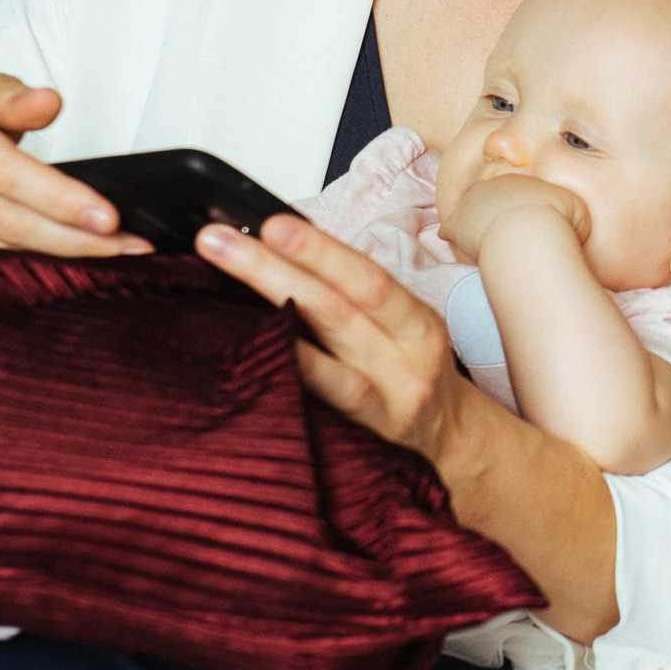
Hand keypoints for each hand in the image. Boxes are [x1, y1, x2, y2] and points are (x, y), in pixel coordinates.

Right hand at [0, 66, 146, 256]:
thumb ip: (16, 95)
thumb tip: (50, 103)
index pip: (7, 172)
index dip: (59, 199)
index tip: (109, 218)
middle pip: (6, 220)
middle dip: (73, 240)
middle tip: (129, 249)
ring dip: (54, 260)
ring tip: (110, 259)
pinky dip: (15, 270)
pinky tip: (57, 269)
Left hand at [197, 213, 466, 460]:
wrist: (451, 444)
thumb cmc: (413, 375)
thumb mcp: (403, 328)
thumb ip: (353, 296)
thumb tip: (279, 248)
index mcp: (415, 323)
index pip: (366, 279)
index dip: (319, 250)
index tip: (271, 223)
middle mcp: (406, 361)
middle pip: (338, 313)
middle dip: (273, 272)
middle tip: (219, 242)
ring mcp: (388, 406)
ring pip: (328, 368)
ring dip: (272, 328)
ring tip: (221, 297)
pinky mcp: (370, 446)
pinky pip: (326, 413)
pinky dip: (291, 386)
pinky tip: (248, 370)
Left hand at [443, 173, 590, 263]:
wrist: (529, 233)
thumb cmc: (556, 220)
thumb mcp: (574, 207)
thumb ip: (566, 207)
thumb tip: (568, 217)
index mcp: (517, 181)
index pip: (511, 189)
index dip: (515, 204)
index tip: (521, 219)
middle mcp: (491, 186)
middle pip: (487, 196)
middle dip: (492, 209)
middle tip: (501, 228)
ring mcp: (471, 203)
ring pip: (467, 209)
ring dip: (471, 221)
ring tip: (479, 237)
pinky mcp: (456, 223)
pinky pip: (449, 228)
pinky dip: (453, 236)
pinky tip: (455, 244)